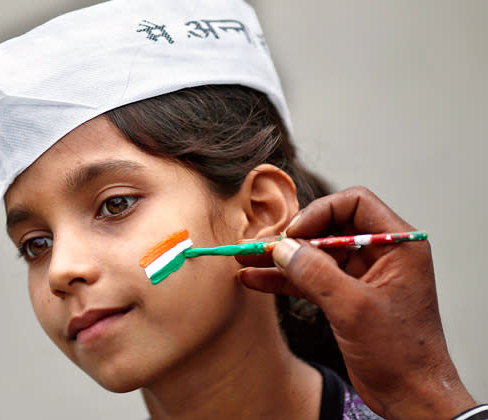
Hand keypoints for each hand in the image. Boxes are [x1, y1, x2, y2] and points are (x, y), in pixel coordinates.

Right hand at [236, 186, 475, 419]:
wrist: (410, 396)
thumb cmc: (401, 353)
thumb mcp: (354, 308)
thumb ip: (316, 273)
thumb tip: (282, 247)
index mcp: (397, 245)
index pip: (355, 203)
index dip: (320, 212)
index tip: (293, 233)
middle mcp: (380, 254)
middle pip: (328, 227)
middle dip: (292, 238)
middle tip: (259, 245)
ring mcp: (361, 275)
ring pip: (314, 254)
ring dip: (281, 258)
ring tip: (246, 258)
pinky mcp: (345, 296)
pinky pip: (310, 279)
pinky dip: (284, 280)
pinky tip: (256, 279)